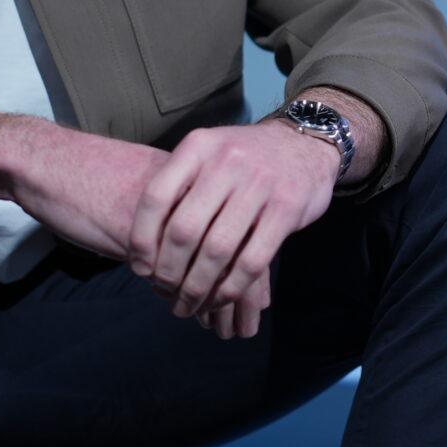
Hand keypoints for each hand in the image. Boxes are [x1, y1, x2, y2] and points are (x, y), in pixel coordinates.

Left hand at [127, 119, 337, 336]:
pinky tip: (220, 297)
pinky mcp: (287, 207)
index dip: (142, 240)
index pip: (156, 198)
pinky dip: (231, 287)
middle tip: (165, 292)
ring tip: (188, 303)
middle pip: (183, 230)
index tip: (140, 268)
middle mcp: (226, 161)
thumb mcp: (209, 155)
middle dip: (169, 272)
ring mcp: (260, 183)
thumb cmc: (246, 159)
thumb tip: (142, 246)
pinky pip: (251, 260)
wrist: (306, 143)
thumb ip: (181, 187)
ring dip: (197, 287)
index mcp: (198, 146)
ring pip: (216, 251)